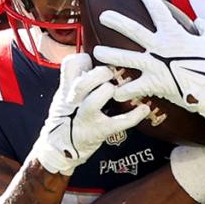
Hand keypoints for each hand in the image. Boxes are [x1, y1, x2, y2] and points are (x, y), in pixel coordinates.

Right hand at [31, 53, 149, 174]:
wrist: (61, 147)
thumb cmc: (66, 116)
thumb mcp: (64, 93)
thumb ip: (74, 74)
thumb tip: (89, 56)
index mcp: (67, 89)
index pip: (70, 65)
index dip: (82, 60)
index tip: (91, 60)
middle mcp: (74, 102)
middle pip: (82, 84)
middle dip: (99, 75)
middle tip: (109, 74)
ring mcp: (86, 118)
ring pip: (93, 102)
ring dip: (108, 91)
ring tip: (115, 91)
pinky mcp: (99, 131)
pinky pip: (119, 123)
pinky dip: (134, 116)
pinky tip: (144, 108)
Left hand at [94, 0, 204, 118]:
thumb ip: (204, 27)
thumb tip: (197, 22)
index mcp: (173, 33)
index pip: (158, 9)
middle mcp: (160, 46)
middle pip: (133, 30)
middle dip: (117, 21)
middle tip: (103, 15)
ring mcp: (155, 65)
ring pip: (125, 58)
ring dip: (109, 55)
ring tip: (96, 53)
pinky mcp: (154, 84)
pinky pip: (134, 88)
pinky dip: (123, 91)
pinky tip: (114, 93)